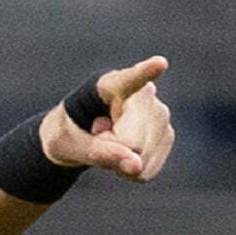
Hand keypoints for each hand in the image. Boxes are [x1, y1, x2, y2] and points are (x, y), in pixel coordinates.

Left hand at [41, 56, 175, 181]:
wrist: (80, 136)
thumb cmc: (69, 133)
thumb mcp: (70, 145)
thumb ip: (99, 153)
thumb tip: (137, 166)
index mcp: (110, 84)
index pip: (130, 79)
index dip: (146, 72)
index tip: (160, 63)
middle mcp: (143, 93)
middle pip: (133, 142)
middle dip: (112, 150)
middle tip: (97, 136)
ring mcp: (160, 113)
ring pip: (142, 158)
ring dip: (121, 161)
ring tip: (109, 141)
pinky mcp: (167, 134)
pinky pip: (147, 170)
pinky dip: (131, 171)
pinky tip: (124, 153)